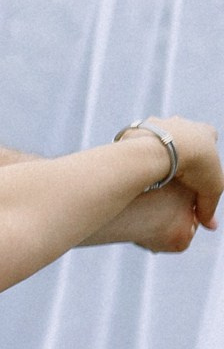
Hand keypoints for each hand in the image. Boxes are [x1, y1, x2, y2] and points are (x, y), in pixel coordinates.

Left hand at [88, 118, 221, 253]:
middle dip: (180, 153)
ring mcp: (159, 124)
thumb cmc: (194, 166)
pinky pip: (138, 143)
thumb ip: (208, 207)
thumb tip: (209, 226)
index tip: (198, 172)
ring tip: (153, 173)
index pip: (210, 141)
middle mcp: (182, 122)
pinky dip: (139, 154)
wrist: (161, 149)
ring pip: (159, 139)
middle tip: (174, 173)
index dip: (205, 158)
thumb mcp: (211, 189)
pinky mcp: (138, 130)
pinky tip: (137, 169)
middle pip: (183, 138)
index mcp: (204, 132)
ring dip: (157, 153)